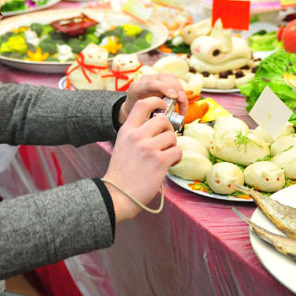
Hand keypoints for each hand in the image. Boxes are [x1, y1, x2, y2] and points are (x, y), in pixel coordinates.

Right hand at [103, 96, 180, 221]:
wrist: (118, 194)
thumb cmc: (122, 172)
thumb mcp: (123, 145)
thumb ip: (136, 133)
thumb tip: (158, 124)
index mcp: (126, 130)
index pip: (142, 104)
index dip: (156, 101)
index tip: (162, 107)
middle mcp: (137, 136)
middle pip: (163, 120)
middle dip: (167, 130)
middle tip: (164, 141)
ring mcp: (148, 148)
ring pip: (172, 137)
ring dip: (171, 147)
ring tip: (163, 157)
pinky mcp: (160, 161)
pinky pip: (177, 152)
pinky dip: (175, 159)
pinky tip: (167, 165)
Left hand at [117, 73, 187, 124]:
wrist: (132, 108)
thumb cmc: (136, 114)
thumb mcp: (139, 116)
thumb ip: (149, 114)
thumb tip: (165, 118)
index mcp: (136, 88)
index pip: (151, 84)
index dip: (164, 88)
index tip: (174, 97)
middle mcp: (144, 80)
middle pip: (165, 79)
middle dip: (177, 90)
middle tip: (182, 103)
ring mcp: (153, 77)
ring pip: (171, 78)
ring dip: (181, 91)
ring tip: (183, 105)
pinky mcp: (161, 79)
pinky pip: (174, 81)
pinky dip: (180, 91)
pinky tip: (182, 102)